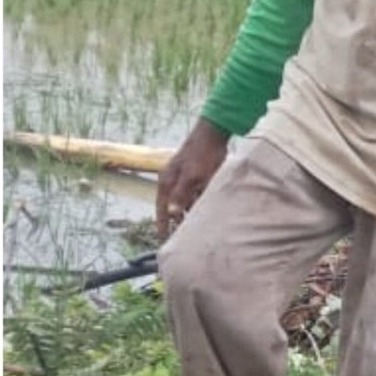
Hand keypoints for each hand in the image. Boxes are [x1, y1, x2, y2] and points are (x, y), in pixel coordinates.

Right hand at [156, 119, 229, 238]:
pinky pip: (195, 196)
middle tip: (180, 241)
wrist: (213, 134)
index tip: (163, 240)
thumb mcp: (192, 177)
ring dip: (189, 214)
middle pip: (172, 208)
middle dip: (176, 223)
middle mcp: (172, 182)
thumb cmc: (202, 155)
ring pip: (185, 202)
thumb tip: (171, 213)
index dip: (163, 225)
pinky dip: (198, 204)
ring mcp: (184, 179)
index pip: (162, 209)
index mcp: (167, 183)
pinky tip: (206, 214)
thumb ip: (181, 195)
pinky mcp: (196, 177)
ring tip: (195, 232)